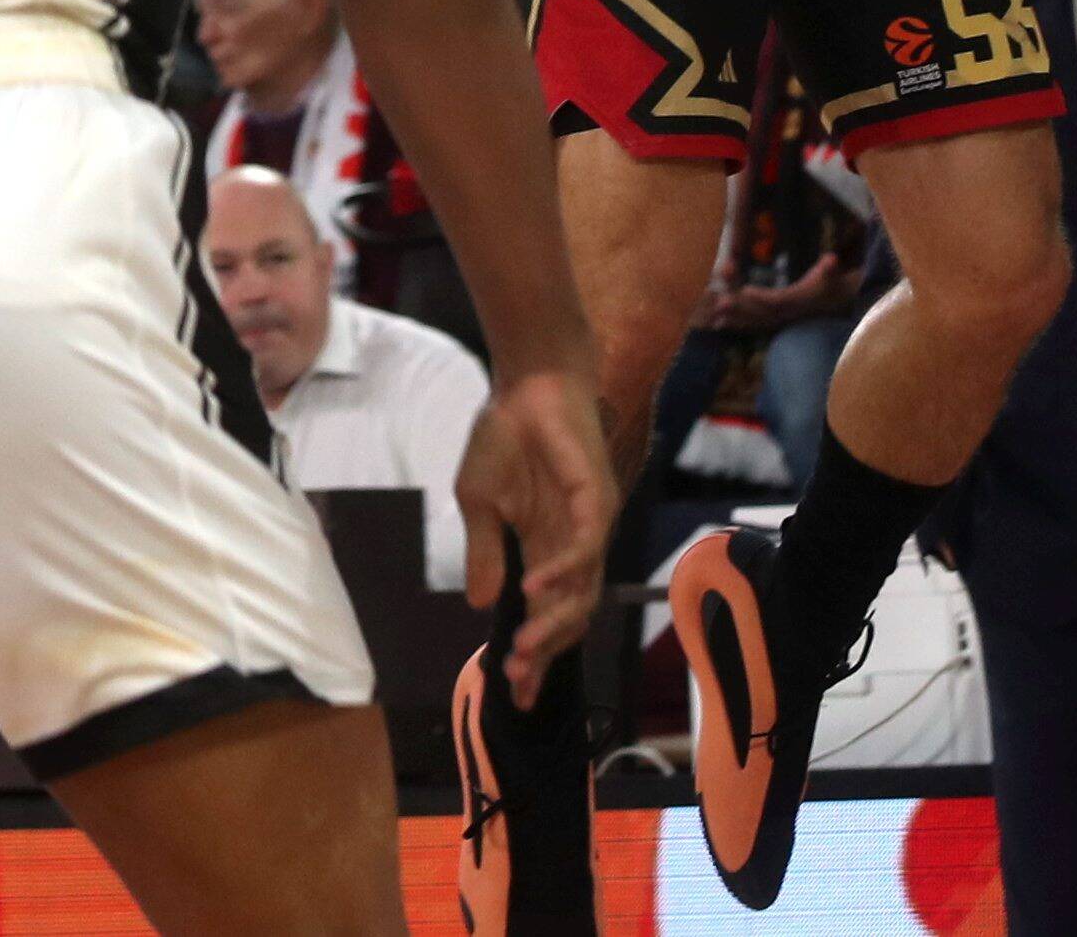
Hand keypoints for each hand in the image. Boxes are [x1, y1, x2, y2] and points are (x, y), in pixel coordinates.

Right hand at [456, 371, 616, 707]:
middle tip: (515, 677)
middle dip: (543, 651)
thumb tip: (479, 604)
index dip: (534, 655)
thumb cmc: (502, 437)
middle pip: (569, 615)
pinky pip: (584, 549)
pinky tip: (532, 590)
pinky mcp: (597, 500)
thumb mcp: (479, 503)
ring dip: (552, 623)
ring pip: (582, 592)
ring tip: (522, 648)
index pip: (546, 614)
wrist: (524, 383)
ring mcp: (589, 525)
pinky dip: (561, 574)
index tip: (512, 692)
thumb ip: (485, 553)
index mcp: (545, 549)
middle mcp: (574, 545)